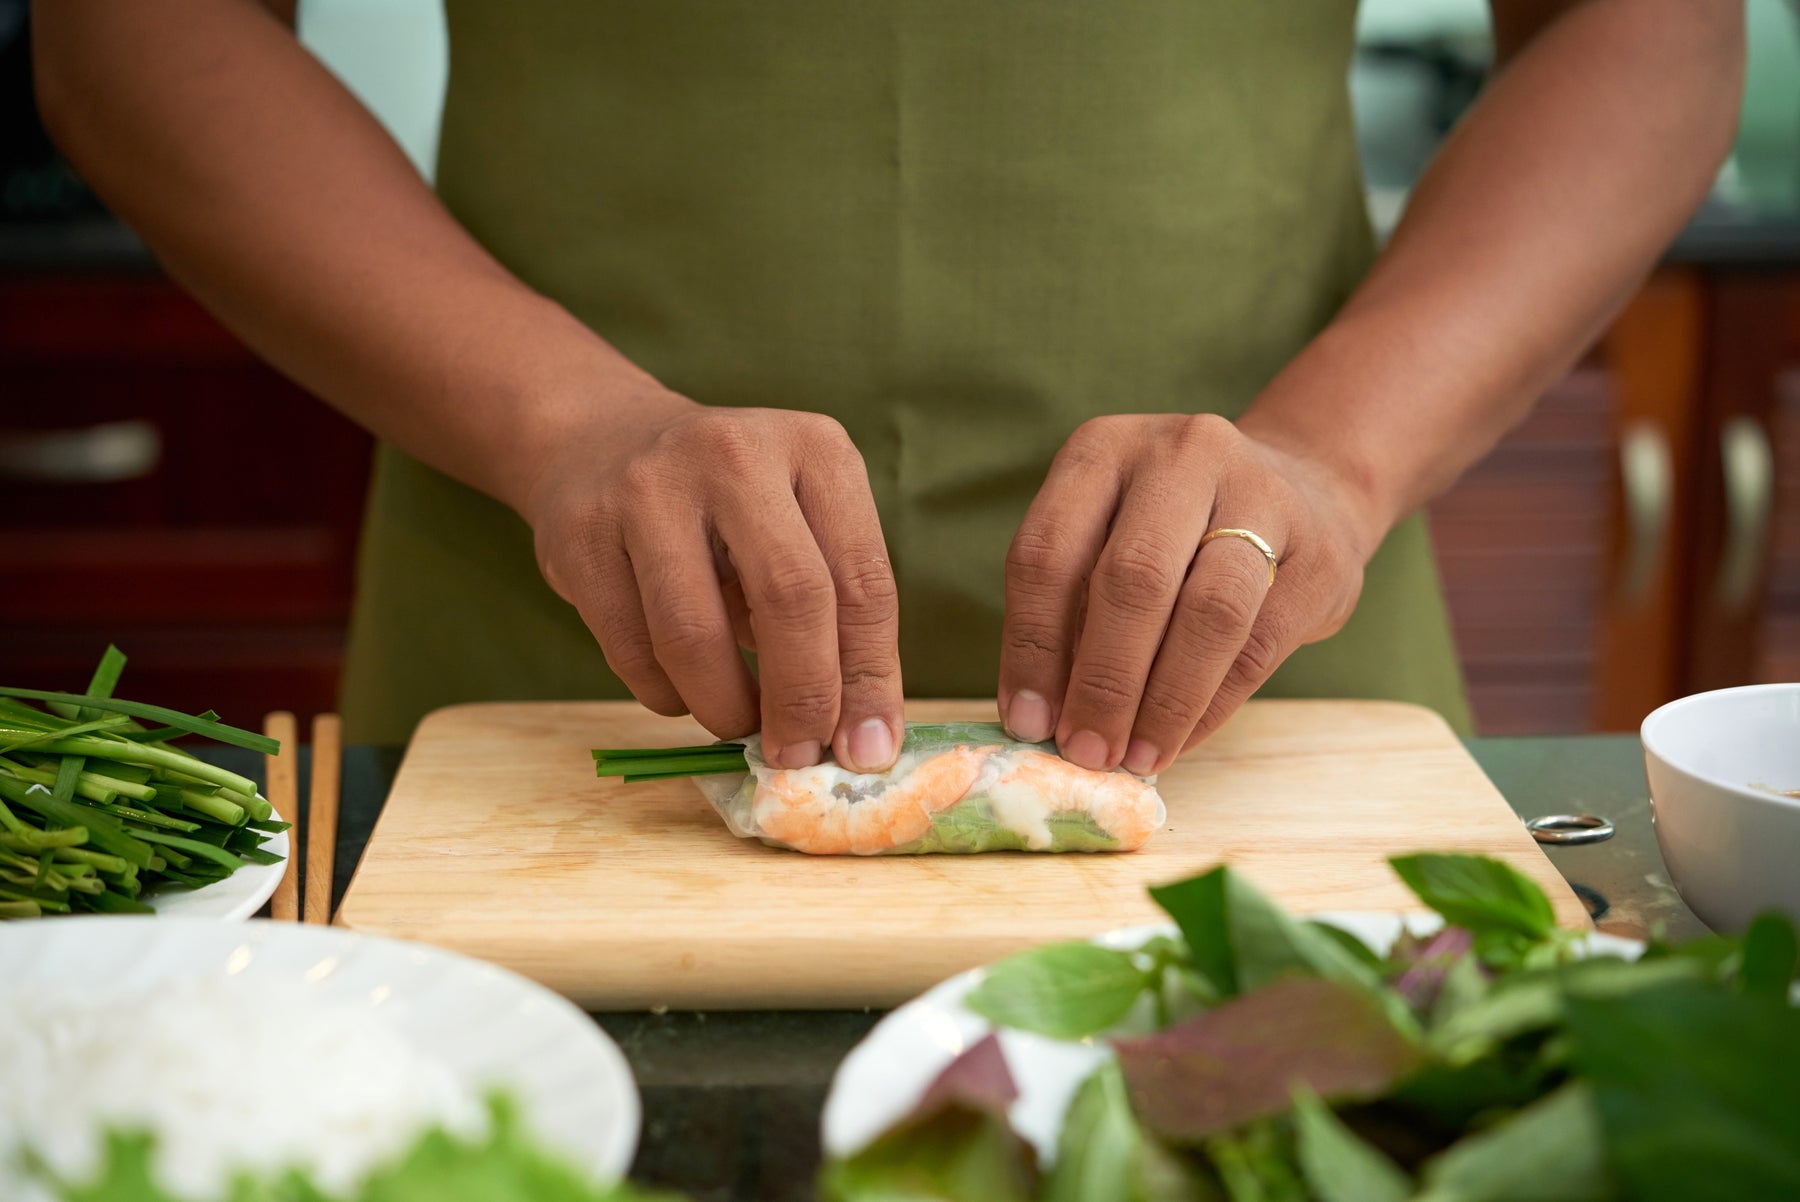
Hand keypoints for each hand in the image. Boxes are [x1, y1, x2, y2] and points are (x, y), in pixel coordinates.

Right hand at [521, 391, 902, 771]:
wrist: (599, 442)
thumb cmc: (726, 507)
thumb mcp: (800, 528)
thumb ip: (839, 620)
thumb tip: (863, 742)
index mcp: (815, 449)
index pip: (863, 580)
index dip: (869, 678)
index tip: (867, 749)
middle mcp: (734, 453)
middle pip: (790, 599)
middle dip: (802, 698)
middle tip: (798, 754)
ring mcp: (648, 488)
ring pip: (695, 635)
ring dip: (725, 708)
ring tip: (738, 725)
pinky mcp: (580, 534)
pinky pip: (632, 651)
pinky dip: (667, 696)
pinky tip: (682, 691)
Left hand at [997, 413, 1385, 774]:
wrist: (1308, 490)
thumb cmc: (1178, 532)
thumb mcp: (1109, 537)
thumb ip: (1071, 610)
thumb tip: (1040, 718)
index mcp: (1103, 450)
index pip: (1048, 552)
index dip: (1032, 646)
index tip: (1026, 722)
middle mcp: (1181, 456)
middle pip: (1132, 578)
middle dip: (1103, 680)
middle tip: (1086, 752)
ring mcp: (1261, 494)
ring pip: (1207, 611)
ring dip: (1164, 700)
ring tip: (1137, 757)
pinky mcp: (1320, 554)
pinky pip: (1258, 643)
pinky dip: (1211, 703)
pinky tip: (1181, 740)